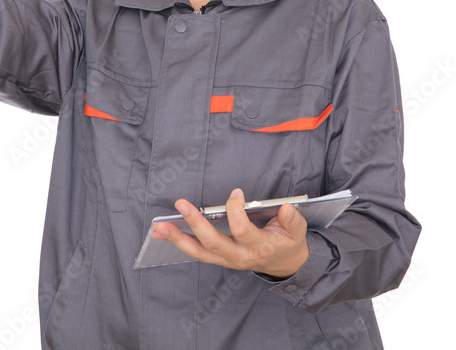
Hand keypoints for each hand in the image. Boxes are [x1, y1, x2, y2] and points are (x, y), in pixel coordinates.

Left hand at [152, 188, 309, 277]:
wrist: (284, 264)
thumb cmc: (287, 243)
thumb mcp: (297, 231)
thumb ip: (292, 220)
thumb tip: (287, 208)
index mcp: (259, 247)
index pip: (241, 229)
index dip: (236, 210)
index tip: (236, 192)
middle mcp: (239, 256)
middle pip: (212, 242)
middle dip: (195, 223)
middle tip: (181, 205)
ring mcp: (226, 259)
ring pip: (199, 252)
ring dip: (177, 238)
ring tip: (159, 227)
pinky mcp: (218, 258)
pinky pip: (196, 252)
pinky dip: (179, 242)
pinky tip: (163, 234)